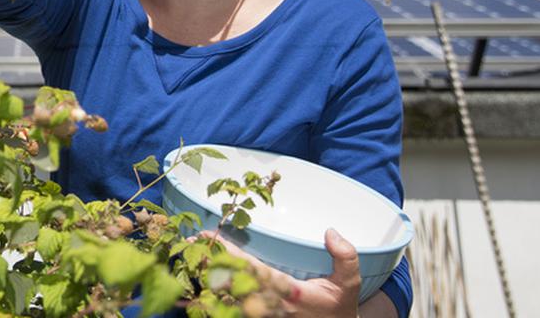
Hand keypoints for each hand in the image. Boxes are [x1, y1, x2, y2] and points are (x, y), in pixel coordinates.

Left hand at [194, 227, 367, 316]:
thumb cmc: (338, 305)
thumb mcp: (348, 284)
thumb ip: (345, 257)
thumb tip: (330, 231)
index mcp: (290, 294)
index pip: (254, 271)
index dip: (230, 254)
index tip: (211, 236)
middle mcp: (271, 307)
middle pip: (231, 284)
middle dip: (209, 261)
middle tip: (190, 242)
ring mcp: (262, 315)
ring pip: (226, 297)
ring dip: (207, 275)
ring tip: (192, 253)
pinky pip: (230, 307)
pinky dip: (213, 291)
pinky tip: (202, 273)